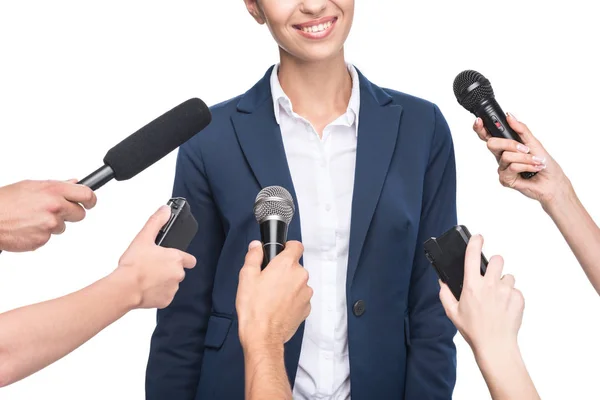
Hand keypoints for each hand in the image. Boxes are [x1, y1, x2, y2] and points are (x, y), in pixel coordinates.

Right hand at [0, 179, 96, 251]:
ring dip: (53, 224)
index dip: (91, 200)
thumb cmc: (6, 201)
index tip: (90, 202)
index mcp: (54, 190)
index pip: (86, 194)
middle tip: (55, 211)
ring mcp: (50, 224)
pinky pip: (49, 237)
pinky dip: (41, 234)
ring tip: (33, 218)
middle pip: (80, 213)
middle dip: (71, 213)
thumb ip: (57, 185)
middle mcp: (55, 206)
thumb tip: (74, 182)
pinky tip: (28, 227)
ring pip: (63, 226)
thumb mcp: (32, 185)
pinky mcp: (43, 239)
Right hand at [115, 206, 196, 308]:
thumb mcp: (143, 238)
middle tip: (152, 266)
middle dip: (168, 269)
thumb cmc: (133, 266)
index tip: (174, 258)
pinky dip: (157, 293)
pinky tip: (146, 288)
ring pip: (171, 283)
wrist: (124, 289)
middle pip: (177, 271)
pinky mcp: (166, 301)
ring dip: (163, 281)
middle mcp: (178, 274)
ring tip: (147, 277)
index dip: (183, 258)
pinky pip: (164, 295)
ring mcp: (173, 289)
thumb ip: (156, 222)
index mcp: (176, 259)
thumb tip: (165, 210)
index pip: (189, 259)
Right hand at [236, 240, 311, 349]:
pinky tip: (278, 307)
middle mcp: (300, 276)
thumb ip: (253, 256)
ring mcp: (306, 293)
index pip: (296, 246)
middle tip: (268, 281)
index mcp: (286, 265)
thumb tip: (256, 246)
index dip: (288, 247)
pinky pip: (300, 298)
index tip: (281, 253)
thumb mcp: (247, 277)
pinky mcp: (307, 308)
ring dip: (289, 286)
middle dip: (284, 271)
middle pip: (295, 266)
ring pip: (298, 283)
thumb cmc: (254, 308)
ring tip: (272, 297)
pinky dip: (292, 300)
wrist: (263, 336)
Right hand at [438, 235, 524, 357]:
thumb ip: (445, 294)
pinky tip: (505, 307)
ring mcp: (506, 291)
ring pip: (509, 275)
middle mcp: (490, 285)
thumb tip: (442, 283)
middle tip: (491, 275)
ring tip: (498, 297)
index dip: (476, 242)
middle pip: (498, 259)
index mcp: (472, 286)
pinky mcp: (518, 299)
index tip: (478, 237)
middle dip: (494, 263)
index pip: (473, 255)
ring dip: (504, 282)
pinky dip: (512, 296)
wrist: (495, 346)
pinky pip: (516, 290)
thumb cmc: (474, 331)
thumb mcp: (453, 313)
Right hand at [473, 113, 571, 206]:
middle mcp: (501, 156)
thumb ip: (520, 129)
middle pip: (492, 144)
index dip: (480, 128)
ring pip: (506, 156)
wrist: (552, 181)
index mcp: (506, 145)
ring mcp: (502, 168)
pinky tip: (533, 168)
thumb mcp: (533, 141)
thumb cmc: (544, 162)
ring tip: (536, 161)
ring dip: (525, 158)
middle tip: (524, 148)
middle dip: (509, 143)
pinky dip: (526, 166)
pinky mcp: (505, 179)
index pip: (488, 135)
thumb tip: (509, 116)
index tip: (479, 120)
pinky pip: (511, 167)